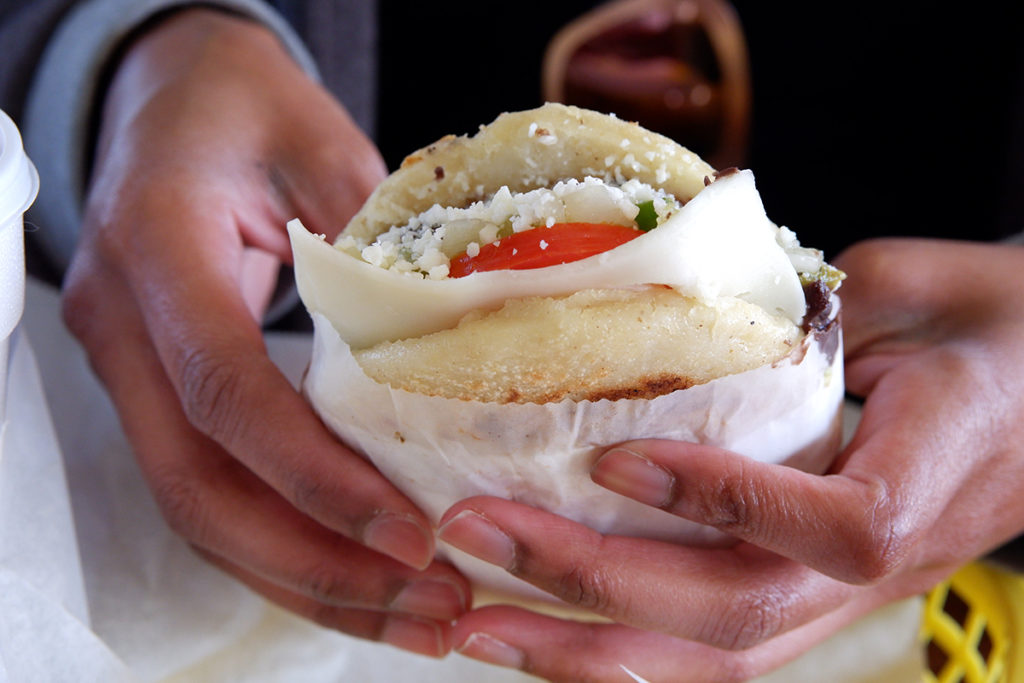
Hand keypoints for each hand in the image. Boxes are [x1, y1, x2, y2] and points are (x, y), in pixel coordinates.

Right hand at [61, 8, 466, 655]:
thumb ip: (374, 240)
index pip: (225, 390)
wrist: (168, 94)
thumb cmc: (243, 104)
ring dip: (305, 578)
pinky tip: (359, 579)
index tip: (410, 534)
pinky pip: (210, 490)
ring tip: (413, 619)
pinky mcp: (156, 390)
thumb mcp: (317, 141)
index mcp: (159, 247)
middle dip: (315, 563)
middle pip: (198, 486)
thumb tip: (461, 350)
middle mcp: (124, 324)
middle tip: (428, 606)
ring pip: (197, 511)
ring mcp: (129, 366)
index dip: (314, 476)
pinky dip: (284, 545)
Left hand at [437, 238, 1023, 680]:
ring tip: (477, 625)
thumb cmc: (993, 327)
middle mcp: (885, 564)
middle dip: (596, 583)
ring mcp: (846, 597)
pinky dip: (623, 654)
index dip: (727, 500)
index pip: (836, 526)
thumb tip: (687, 319)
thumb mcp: (919, 291)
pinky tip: (542, 637)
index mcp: (930, 473)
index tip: (617, 456)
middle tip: (477, 536)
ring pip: (717, 660)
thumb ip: (812, 309)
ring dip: (588, 651)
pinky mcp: (813, 599)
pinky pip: (715, 649)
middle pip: (741, 613)